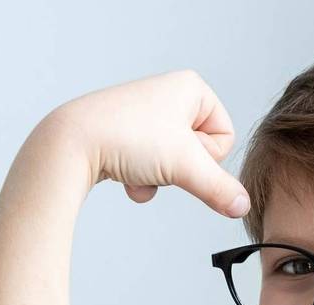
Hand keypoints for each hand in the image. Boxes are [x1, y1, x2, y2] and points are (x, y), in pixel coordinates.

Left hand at [45, 69, 250, 217]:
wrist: (71, 144)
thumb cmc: (127, 140)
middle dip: (179, 169)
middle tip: (156, 160)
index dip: (206, 157)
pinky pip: (149, 165)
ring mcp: (145, 115)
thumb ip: (220, 189)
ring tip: (136, 167)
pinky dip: (140, 177)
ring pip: (173, 163)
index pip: (225, 137)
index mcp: (191, 88)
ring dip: (159, 177)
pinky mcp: (125, 135)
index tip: (179, 152)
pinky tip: (122, 175)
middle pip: (198, 152)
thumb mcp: (184, 166)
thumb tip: (243, 208)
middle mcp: (169, 94)